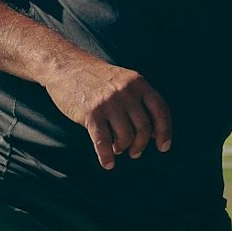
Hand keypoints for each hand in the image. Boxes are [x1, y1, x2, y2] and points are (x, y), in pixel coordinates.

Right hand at [41, 53, 171, 169]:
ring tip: (117, 149)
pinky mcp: (91, 113)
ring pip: (125, 136)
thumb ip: (139, 101)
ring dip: (122, 148)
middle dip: (140, 145)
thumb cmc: (98, 79)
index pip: (160, 109)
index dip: (164, 131)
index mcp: (138, 83)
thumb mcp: (124, 81)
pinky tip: (108, 163)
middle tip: (134, 152)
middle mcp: (126, 92)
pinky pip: (103, 142)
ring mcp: (109, 103)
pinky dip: (106, 157)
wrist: (67, 67)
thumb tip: (153, 133)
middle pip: (143, 127)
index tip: (163, 147)